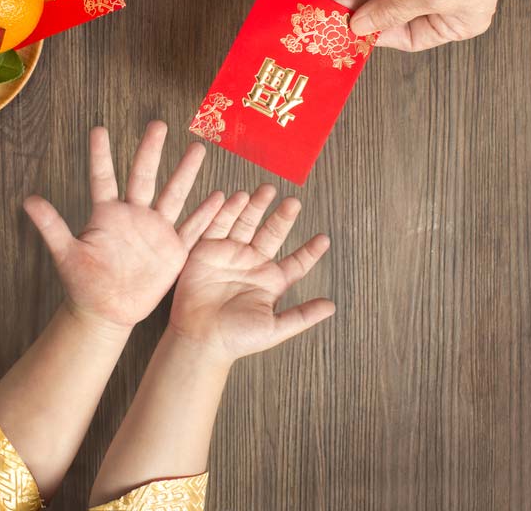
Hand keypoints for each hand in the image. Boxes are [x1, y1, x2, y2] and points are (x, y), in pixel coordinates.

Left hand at [24, 123, 224, 332]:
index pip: (103, 178)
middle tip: (157, 124)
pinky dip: (205, 215)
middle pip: (144, 177)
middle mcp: (133, 215)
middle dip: (150, 151)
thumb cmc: (83, 282)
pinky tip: (219, 197)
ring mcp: (155, 230)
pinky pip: (191, 230)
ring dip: (185, 173)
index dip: (100, 155)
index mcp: (107, 214)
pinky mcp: (171, 251)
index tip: (99, 129)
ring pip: (173, 195)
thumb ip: (51, 226)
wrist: (106, 311)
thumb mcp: (66, 254)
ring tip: (197, 148)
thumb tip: (28, 199)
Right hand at [169, 185, 334, 362]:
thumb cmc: (236, 338)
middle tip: (293, 202)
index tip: (324, 239)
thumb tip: (332, 306)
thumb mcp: (273, 328)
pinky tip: (236, 197)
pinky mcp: (207, 250)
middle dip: (282, 217)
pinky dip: (226, 211)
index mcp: (271, 281)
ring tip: (266, 190)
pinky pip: (218, 225)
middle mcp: (253, 263)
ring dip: (256, 206)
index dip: (310, 251)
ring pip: (246, 223)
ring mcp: (230, 254)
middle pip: (271, 233)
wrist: (199, 339)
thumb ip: (302, 315)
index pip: (296, 262)